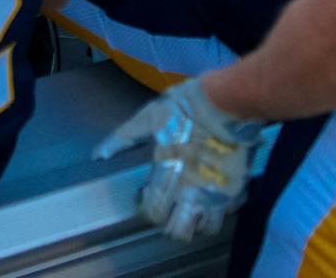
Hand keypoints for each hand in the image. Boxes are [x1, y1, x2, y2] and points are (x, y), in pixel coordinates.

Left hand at [94, 77, 265, 242]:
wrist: (225, 103)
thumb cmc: (182, 109)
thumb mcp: (146, 118)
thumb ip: (122, 139)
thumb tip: (97, 156)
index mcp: (168, 177)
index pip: (155, 215)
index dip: (148, 210)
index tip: (147, 196)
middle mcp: (193, 194)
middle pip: (181, 232)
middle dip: (172, 224)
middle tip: (169, 209)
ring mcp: (218, 194)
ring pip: (208, 229)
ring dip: (198, 222)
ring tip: (191, 207)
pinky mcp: (238, 189)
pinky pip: (229, 212)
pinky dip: (220, 209)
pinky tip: (212, 196)